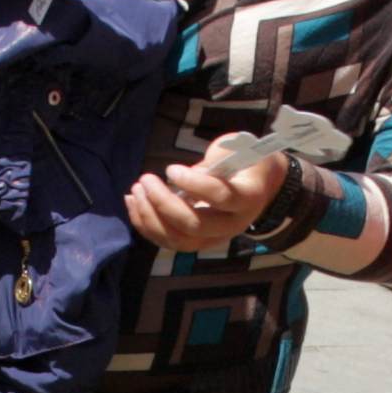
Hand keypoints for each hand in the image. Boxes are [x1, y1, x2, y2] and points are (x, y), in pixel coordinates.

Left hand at [123, 149, 290, 253]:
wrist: (258, 186)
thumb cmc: (245, 161)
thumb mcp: (237, 149)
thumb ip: (214, 160)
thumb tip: (180, 175)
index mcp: (248, 197)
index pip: (220, 197)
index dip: (193, 183)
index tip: (171, 168)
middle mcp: (233, 224)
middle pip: (194, 225)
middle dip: (163, 203)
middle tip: (145, 179)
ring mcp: (215, 238)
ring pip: (178, 240)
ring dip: (150, 217)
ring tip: (135, 191)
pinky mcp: (198, 242)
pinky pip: (168, 241)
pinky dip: (145, 224)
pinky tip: (132, 202)